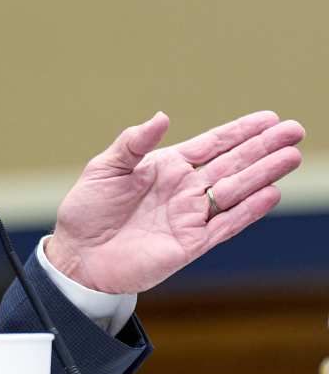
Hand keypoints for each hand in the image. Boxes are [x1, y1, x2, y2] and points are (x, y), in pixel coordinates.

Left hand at [46, 111, 303, 293]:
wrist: (78, 255)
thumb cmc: (87, 210)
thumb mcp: (105, 168)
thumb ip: (133, 144)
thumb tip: (161, 117)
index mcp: (166, 168)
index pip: (212, 145)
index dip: (240, 131)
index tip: (269, 117)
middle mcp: (183, 189)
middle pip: (232, 164)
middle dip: (263, 147)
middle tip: (295, 130)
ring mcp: (190, 216)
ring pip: (236, 190)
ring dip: (263, 174)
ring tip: (291, 156)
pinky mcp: (191, 243)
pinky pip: (226, 224)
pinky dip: (248, 210)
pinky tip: (270, 193)